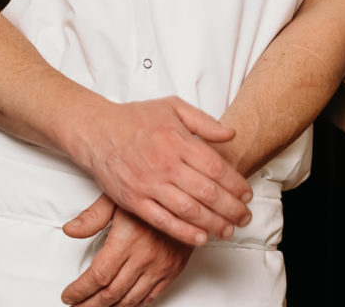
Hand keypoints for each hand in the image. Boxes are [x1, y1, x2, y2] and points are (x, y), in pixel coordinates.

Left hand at [61, 194, 193, 305]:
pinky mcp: (172, 270)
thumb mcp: (117, 196)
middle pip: (111, 293)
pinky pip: (151, 297)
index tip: (70, 295)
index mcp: (127, 240)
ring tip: (96, 306)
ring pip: (130, 300)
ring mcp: (159, 267)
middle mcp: (143, 257)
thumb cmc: (151, 189)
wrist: (187, 193)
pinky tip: (125, 302)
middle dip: (90, 304)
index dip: (80, 290)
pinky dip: (135, 304)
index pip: (98, 276)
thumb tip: (71, 230)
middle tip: (78, 305)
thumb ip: (92, 216)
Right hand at [70, 96, 251, 245]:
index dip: (235, 183)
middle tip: (245, 217)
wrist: (97, 131)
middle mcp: (165, 164)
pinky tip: (201, 238)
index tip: (247, 194)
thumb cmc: (135, 118)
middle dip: (231, 208)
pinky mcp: (134, 201)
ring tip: (229, 230)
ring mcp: (149, 184)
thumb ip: (203, 121)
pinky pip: (164, 222)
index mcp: (176, 140)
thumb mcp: (172, 106)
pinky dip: (185, 233)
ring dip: (214, 224)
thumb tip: (229, 134)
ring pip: (189, 211)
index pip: (215, 167)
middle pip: (207, 192)